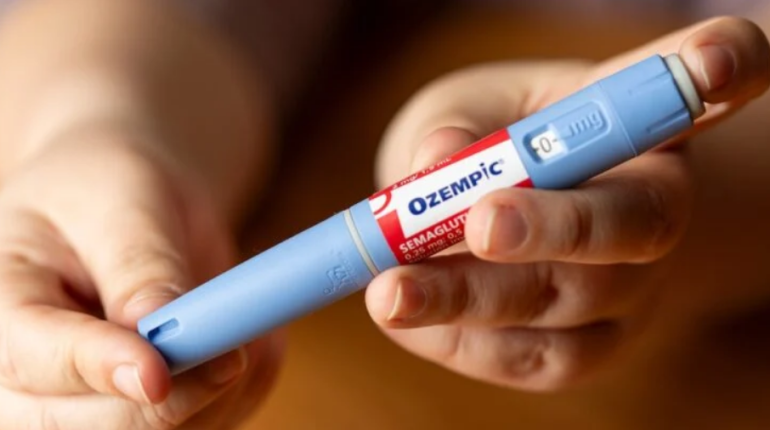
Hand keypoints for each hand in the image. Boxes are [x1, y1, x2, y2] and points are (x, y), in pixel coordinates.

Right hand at [0, 129, 282, 428]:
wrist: (121, 215)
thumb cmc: (106, 195)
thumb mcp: (119, 203)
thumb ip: (137, 264)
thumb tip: (159, 325)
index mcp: (1, 310)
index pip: (36, 360)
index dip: (100, 368)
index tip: (158, 371)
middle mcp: (27, 382)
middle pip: (95, 425)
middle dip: (177, 392)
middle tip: (236, 344)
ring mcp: (83, 409)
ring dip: (220, 391)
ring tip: (241, 319)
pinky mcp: (142, 416)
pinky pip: (208, 425)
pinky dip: (241, 391)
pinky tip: (244, 339)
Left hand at [366, 17, 769, 390]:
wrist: (509, 223)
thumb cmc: (492, 150)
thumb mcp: (473, 111)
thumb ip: (459, 127)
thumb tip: (435, 159)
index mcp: (633, 130)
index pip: (693, 95)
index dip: (719, 69)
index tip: (714, 65)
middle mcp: (650, 212)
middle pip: (632, 225)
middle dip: (555, 227)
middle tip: (481, 222)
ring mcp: (628, 292)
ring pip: (569, 306)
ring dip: (474, 301)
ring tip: (391, 293)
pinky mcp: (586, 350)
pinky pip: (534, 358)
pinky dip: (462, 340)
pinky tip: (407, 317)